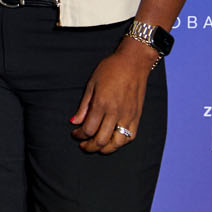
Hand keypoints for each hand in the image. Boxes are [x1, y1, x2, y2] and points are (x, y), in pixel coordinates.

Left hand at [69, 39, 154, 153]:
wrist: (133, 63)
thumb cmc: (110, 70)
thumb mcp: (91, 84)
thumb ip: (83, 106)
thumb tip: (74, 122)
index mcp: (101, 104)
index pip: (88, 130)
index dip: (79, 135)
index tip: (75, 134)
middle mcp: (115, 113)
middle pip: (101, 140)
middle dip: (89, 146)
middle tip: (83, 145)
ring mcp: (128, 116)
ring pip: (117, 143)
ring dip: (105, 148)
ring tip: (97, 146)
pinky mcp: (137, 116)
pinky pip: (130, 137)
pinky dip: (120, 143)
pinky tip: (113, 141)